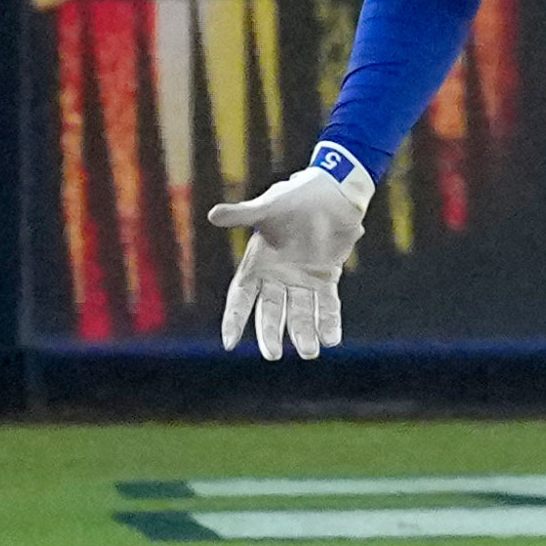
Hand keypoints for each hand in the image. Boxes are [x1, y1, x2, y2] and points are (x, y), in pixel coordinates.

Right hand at [208, 146, 370, 358]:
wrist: (331, 190)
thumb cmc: (295, 196)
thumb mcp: (267, 206)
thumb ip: (243, 214)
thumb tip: (213, 214)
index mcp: (258, 262)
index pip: (241, 297)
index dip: (234, 319)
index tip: (229, 343)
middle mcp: (278, 276)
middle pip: (270, 312)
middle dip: (270, 333)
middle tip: (273, 354)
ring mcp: (302, 279)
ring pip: (300, 313)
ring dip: (303, 332)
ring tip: (310, 351)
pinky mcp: (326, 277)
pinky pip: (326, 305)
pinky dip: (329, 321)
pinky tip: (332, 338)